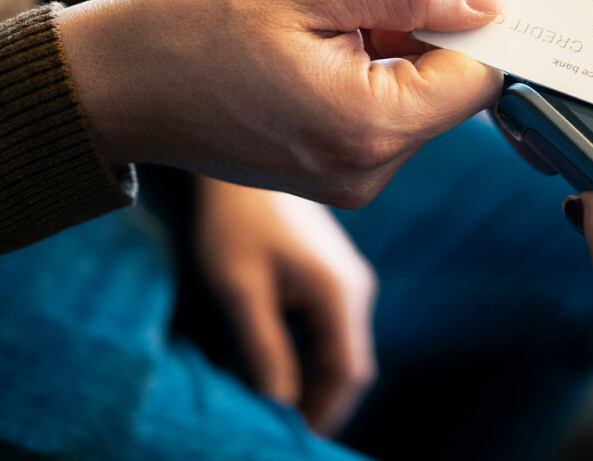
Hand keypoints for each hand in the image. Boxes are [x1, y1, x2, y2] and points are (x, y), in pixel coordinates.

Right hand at [58, 0, 502, 207]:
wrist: (115, 84)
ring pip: (416, 101)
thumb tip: (488, 0)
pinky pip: (381, 117)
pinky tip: (310, 52)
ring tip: (317, 26)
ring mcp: (351, 183)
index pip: (479, 76)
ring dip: (391, 51)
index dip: (476, 22)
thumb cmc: (196, 26)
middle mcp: (369, 171)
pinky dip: (366, 75)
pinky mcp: (333, 177)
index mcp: (370, 127)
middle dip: (425, 33)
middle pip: (450, 91)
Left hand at [195, 177, 375, 434]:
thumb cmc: (236, 220)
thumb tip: (280, 405)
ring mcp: (348, 281)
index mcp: (342, 292)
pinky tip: (280, 371)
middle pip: (350, 365)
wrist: (240, 161)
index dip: (326, 412)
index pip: (350, 372)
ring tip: (278, 410)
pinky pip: (331, 331)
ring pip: (341, 350)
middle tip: (282, 431)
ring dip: (314, 382)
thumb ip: (265, 349)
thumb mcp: (241, 289)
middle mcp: (356, 288)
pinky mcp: (332, 276)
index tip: (296, 438)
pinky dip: (310, 359)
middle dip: (320, 403)